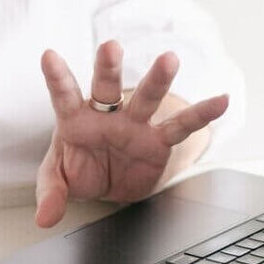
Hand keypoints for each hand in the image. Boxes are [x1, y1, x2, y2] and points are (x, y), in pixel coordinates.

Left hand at [35, 40, 228, 226]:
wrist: (108, 181)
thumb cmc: (79, 167)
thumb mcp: (59, 179)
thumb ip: (52, 193)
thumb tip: (44, 217)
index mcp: (76, 118)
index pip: (64, 94)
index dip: (57, 76)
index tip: (48, 55)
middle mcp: (105, 114)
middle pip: (105, 87)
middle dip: (108, 68)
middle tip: (110, 46)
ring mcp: (133, 124)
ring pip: (145, 98)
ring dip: (157, 79)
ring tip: (169, 59)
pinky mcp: (157, 141)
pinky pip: (180, 127)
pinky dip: (200, 115)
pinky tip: (220, 100)